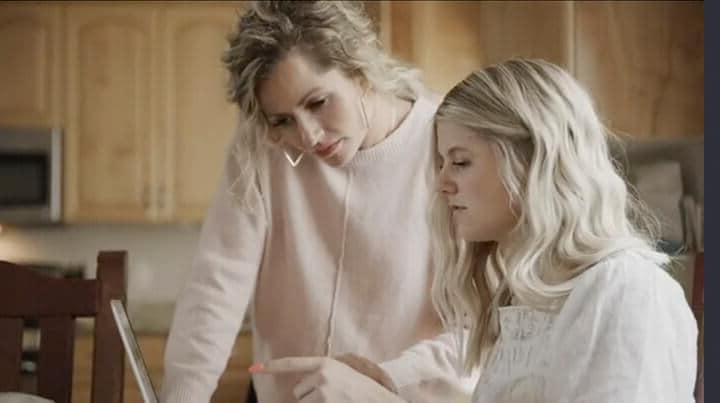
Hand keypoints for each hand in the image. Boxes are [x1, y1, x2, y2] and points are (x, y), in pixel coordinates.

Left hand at [250, 356, 405, 402]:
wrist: (378, 399)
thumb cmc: (359, 390)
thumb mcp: (341, 375)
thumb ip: (320, 375)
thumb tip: (298, 389)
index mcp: (325, 362)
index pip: (292, 363)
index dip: (271, 367)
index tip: (253, 369)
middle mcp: (321, 372)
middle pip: (298, 391)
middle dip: (310, 398)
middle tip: (333, 397)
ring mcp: (322, 388)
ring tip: (336, 402)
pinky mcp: (323, 401)